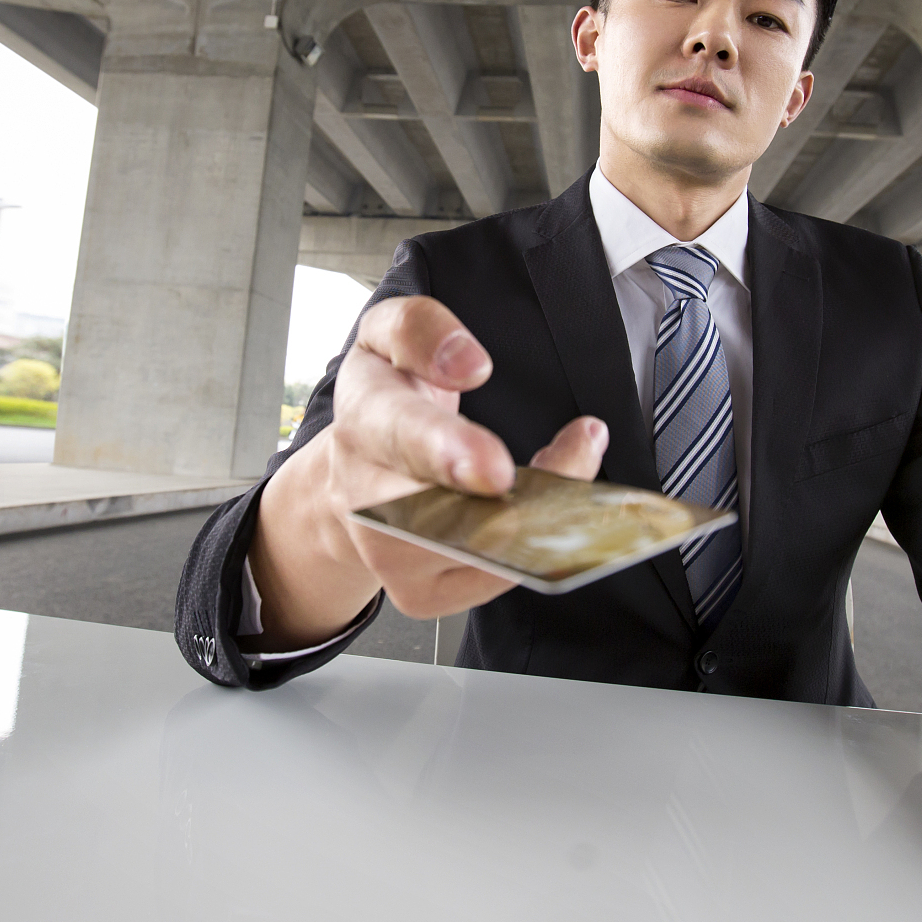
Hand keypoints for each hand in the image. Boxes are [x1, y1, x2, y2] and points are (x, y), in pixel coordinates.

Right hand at [248, 296, 607, 648]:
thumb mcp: (384, 338)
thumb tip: (466, 363)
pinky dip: (534, 545)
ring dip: (541, 513)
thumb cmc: (384, 402)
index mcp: (363, 418)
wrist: (349, 478)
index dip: (448, 451)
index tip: (496, 468)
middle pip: (436, 516)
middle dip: (509, 504)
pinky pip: (491, 581)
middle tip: (568, 462)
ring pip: (476, 554)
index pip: (398, 433)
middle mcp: (365, 496)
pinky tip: (552, 503)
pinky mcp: (419, 592)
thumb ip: (419, 329)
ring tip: (573, 457)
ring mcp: (390, 553)